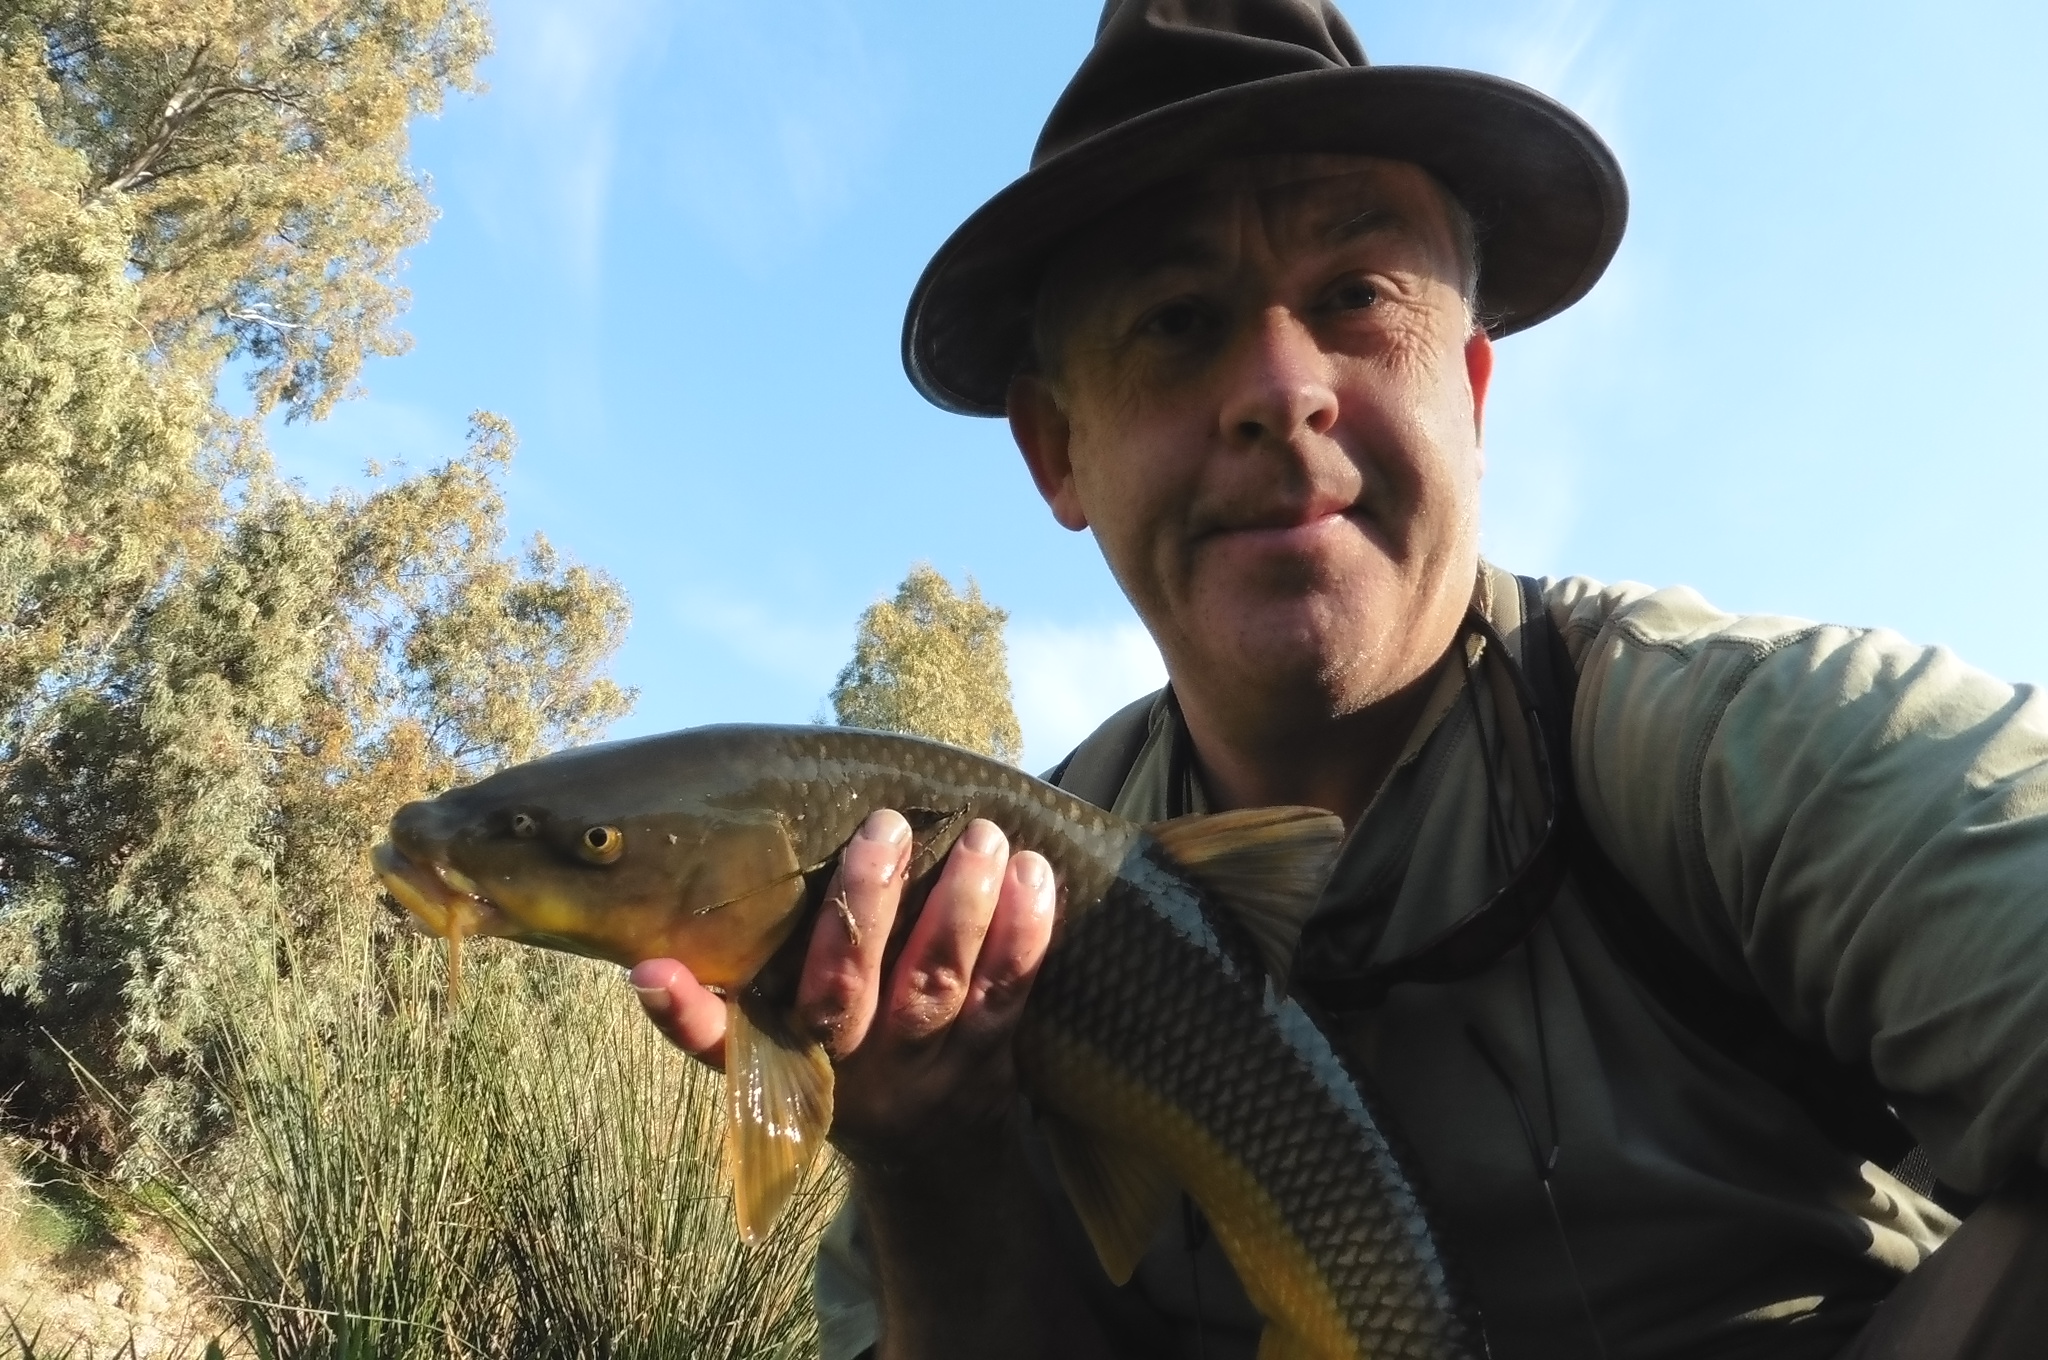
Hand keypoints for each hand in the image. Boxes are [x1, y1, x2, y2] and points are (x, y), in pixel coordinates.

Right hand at [630, 808, 1056, 1162]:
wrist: (930, 1157)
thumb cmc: (840, 1067)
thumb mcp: (774, 1056)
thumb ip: (720, 1013)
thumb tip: (646, 967)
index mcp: (784, 1057)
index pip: (723, 1040)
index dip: (685, 1014)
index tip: (649, 970)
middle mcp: (849, 1066)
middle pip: (847, 990)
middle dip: (865, 904)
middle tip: (885, 825)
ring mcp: (922, 1065)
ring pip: (935, 986)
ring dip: (961, 908)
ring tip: (981, 837)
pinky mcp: (988, 1057)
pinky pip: (1008, 994)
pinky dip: (1024, 934)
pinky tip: (1034, 874)